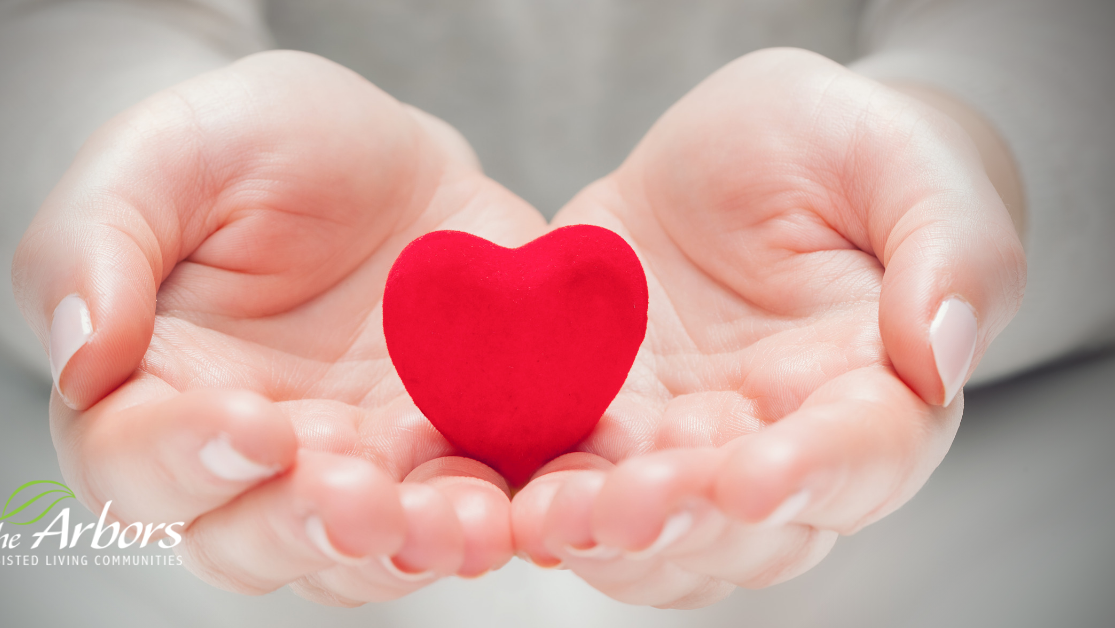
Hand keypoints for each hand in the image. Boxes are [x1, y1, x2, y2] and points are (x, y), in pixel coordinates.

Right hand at [13, 51, 544, 604]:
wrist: (387, 159)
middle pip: (246, 542)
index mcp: (152, 393)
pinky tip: (512, 511)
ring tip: (455, 524)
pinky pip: (459, 517)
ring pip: (358, 555)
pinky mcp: (443, 461)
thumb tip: (77, 354)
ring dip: (403, 550)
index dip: (186, 460)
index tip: (255, 424)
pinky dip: (483, 524)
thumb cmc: (255, 148)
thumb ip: (94, 243)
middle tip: (356, 500)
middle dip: (301, 530)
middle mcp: (249, 460)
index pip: (135, 464)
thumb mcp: (166, 154)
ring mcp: (353, 471)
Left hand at [512, 48, 1025, 607]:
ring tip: (551, 517)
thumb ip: (951, 252)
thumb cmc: (845, 151)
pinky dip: (538, 497)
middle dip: (685, 523)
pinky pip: (570, 477)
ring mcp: (684, 439)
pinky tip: (504, 497)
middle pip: (748, 525)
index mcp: (874, 388)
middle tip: (628, 506)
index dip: (812, 475)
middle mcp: (778, 439)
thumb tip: (947, 351)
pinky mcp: (604, 417)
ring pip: (656, 531)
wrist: (751, 150)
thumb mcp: (904, 162)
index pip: (863, 455)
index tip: (754, 477)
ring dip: (603, 535)